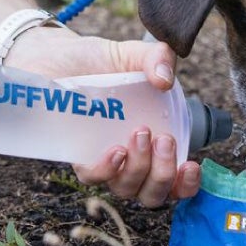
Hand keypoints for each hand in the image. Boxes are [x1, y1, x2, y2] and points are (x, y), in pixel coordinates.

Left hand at [5, 28, 202, 207]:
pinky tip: (116, 150)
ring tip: (140, 133)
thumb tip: (164, 80)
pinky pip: (92, 176)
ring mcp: (101, 158)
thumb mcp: (132, 54)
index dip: (185, 184)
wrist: (54, 53)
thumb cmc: (97, 61)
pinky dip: (107, 169)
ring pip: (125, 188)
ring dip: (140, 168)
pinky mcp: (75, 153)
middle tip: (163, 139)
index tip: (191, 165)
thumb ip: (157, 57)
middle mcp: (128, 158)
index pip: (173, 180)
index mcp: (150, 142)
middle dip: (163, 174)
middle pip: (151, 193)